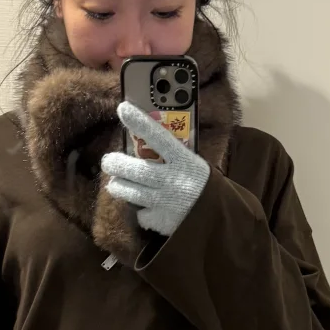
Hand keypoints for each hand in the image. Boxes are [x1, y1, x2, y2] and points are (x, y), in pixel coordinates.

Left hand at [101, 101, 210, 237]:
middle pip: (136, 170)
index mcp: (185, 161)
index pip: (159, 137)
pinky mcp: (162, 221)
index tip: (122, 108)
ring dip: (119, 187)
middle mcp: (174, 181)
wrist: (220, 219)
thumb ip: (173, 156)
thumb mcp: (194, 165)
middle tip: (109, 161)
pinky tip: (145, 207)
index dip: (139, 122)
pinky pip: (142, 214)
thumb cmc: (203, 186)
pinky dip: (141, 210)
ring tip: (116, 183)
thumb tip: (143, 139)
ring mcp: (166, 202)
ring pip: (130, 193)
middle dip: (116, 164)